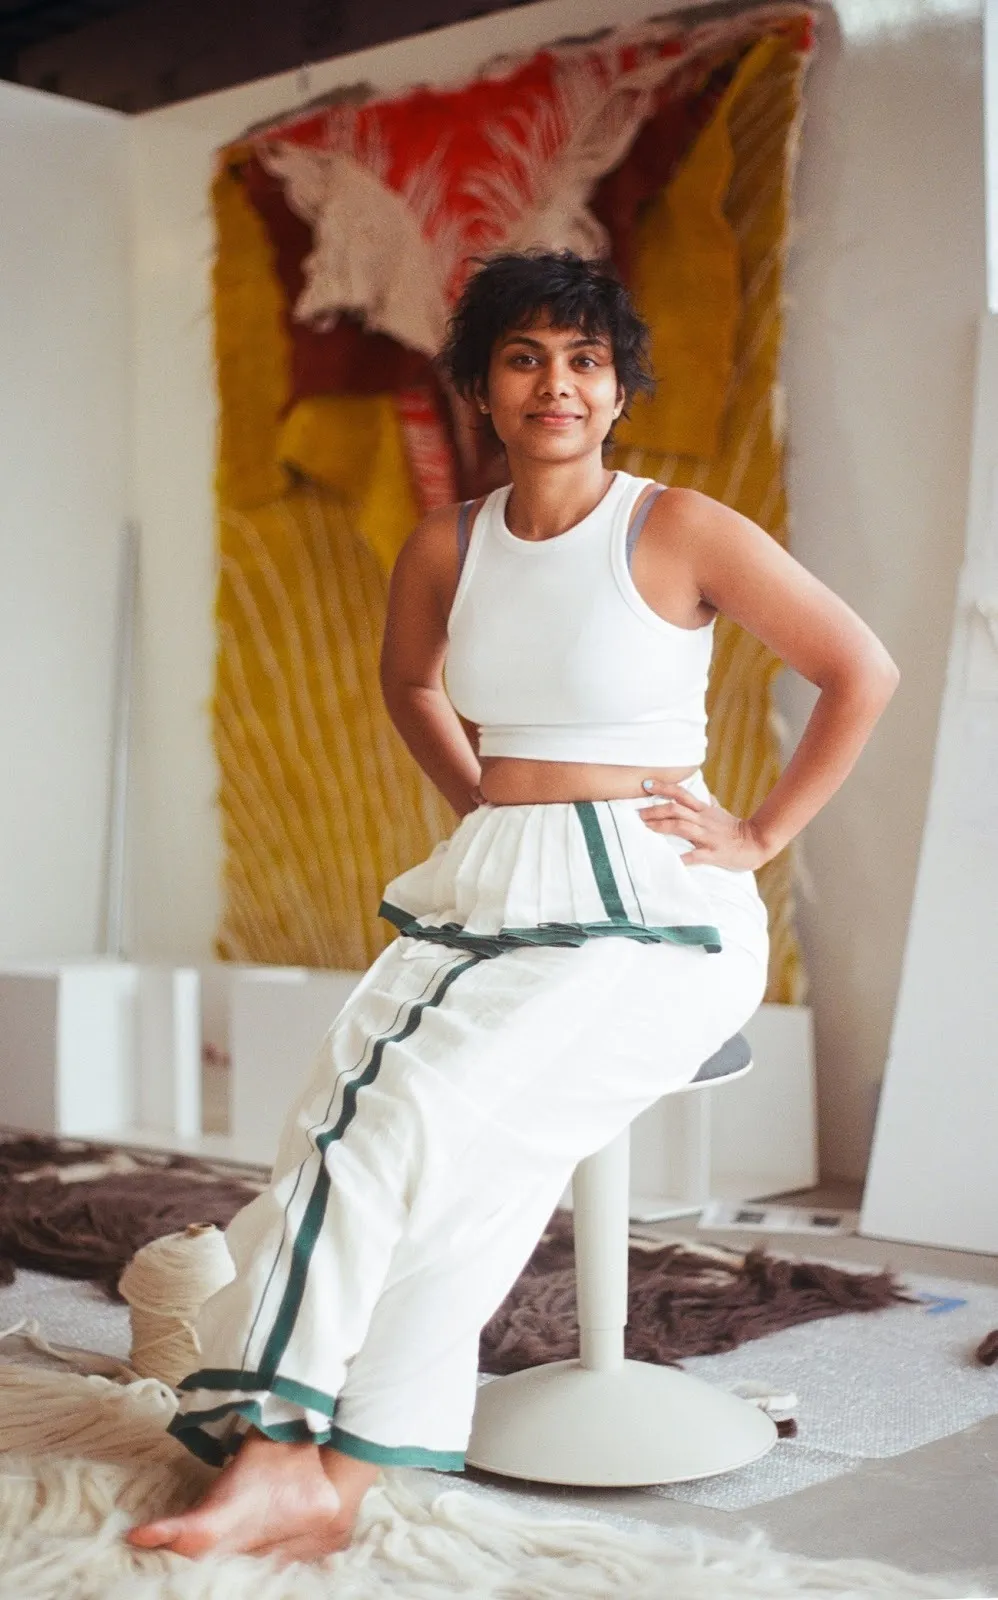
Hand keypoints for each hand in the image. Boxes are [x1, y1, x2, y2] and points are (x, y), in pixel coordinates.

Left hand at [639, 780, 768, 870]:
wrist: (757, 843)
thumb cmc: (736, 829)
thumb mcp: (721, 813)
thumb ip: (710, 804)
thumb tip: (705, 796)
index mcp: (704, 810)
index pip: (681, 794)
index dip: (663, 788)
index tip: (645, 785)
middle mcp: (703, 820)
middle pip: (676, 809)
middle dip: (654, 810)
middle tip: (637, 814)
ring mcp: (708, 837)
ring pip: (681, 827)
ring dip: (661, 827)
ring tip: (644, 828)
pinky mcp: (713, 853)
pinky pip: (695, 856)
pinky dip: (681, 858)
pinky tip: (669, 861)